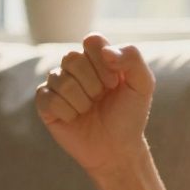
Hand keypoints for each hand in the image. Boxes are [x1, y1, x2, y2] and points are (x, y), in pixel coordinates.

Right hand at [35, 33, 155, 176]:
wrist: (117, 149)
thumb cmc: (129, 116)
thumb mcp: (143, 85)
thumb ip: (132, 58)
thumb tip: (105, 51)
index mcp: (97, 57)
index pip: (91, 41)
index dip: (102, 63)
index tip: (113, 84)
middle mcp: (75, 67)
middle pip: (72, 58)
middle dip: (92, 85)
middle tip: (101, 99)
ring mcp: (58, 85)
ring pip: (60, 79)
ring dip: (81, 101)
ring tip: (89, 110)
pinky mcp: (46, 104)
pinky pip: (47, 97)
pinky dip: (66, 111)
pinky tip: (74, 119)